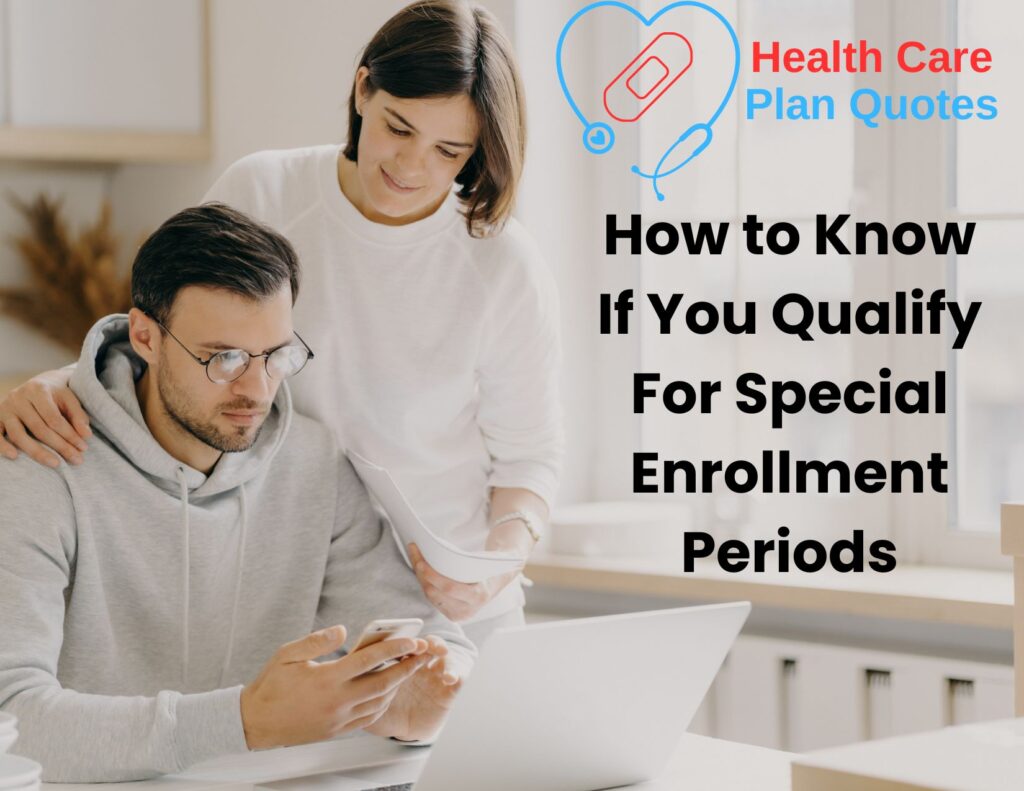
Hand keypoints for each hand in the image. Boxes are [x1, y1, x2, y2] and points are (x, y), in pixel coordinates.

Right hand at [0, 368, 89, 466]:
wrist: (37, 383)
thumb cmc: (56, 394)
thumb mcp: (69, 399)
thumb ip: (78, 416)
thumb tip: (86, 436)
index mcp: (38, 390)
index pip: (54, 418)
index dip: (69, 435)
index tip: (83, 448)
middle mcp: (18, 398)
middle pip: (38, 428)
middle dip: (59, 446)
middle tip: (76, 460)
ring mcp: (5, 409)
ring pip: (18, 434)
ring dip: (37, 452)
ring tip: (55, 464)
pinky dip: (2, 446)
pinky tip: (14, 457)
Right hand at [239, 624, 430, 749]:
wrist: (255, 723)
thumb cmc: (270, 687)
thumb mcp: (288, 655)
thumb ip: (317, 640)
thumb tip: (342, 630)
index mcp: (327, 679)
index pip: (369, 660)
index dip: (394, 648)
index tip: (411, 639)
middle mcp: (337, 701)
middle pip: (383, 683)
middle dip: (407, 667)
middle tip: (423, 654)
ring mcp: (339, 718)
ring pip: (379, 702)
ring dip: (398, 685)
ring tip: (409, 669)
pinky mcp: (337, 730)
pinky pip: (369, 717)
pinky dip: (383, 703)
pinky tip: (387, 692)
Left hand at [367, 635, 468, 741]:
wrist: (404, 732)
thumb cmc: (385, 712)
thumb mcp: (368, 702)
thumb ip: (359, 689)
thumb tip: (341, 677)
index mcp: (400, 661)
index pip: (403, 645)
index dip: (402, 641)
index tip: (399, 642)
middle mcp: (420, 664)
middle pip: (426, 645)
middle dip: (425, 642)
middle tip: (422, 645)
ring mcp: (436, 675)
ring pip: (444, 655)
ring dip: (443, 651)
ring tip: (440, 654)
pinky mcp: (449, 690)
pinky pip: (459, 678)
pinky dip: (457, 674)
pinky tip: (450, 678)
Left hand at [408, 542, 523, 622]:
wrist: (498, 577)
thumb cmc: (496, 564)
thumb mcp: (500, 559)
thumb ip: (502, 558)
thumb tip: (506, 555)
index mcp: (479, 597)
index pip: (449, 589)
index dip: (433, 576)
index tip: (421, 561)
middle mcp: (467, 611)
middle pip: (435, 593)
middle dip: (422, 573)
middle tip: (414, 551)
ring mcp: (456, 614)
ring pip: (430, 595)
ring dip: (420, 575)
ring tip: (414, 554)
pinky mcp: (448, 611)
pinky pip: (431, 596)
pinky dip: (423, 580)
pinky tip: (419, 564)